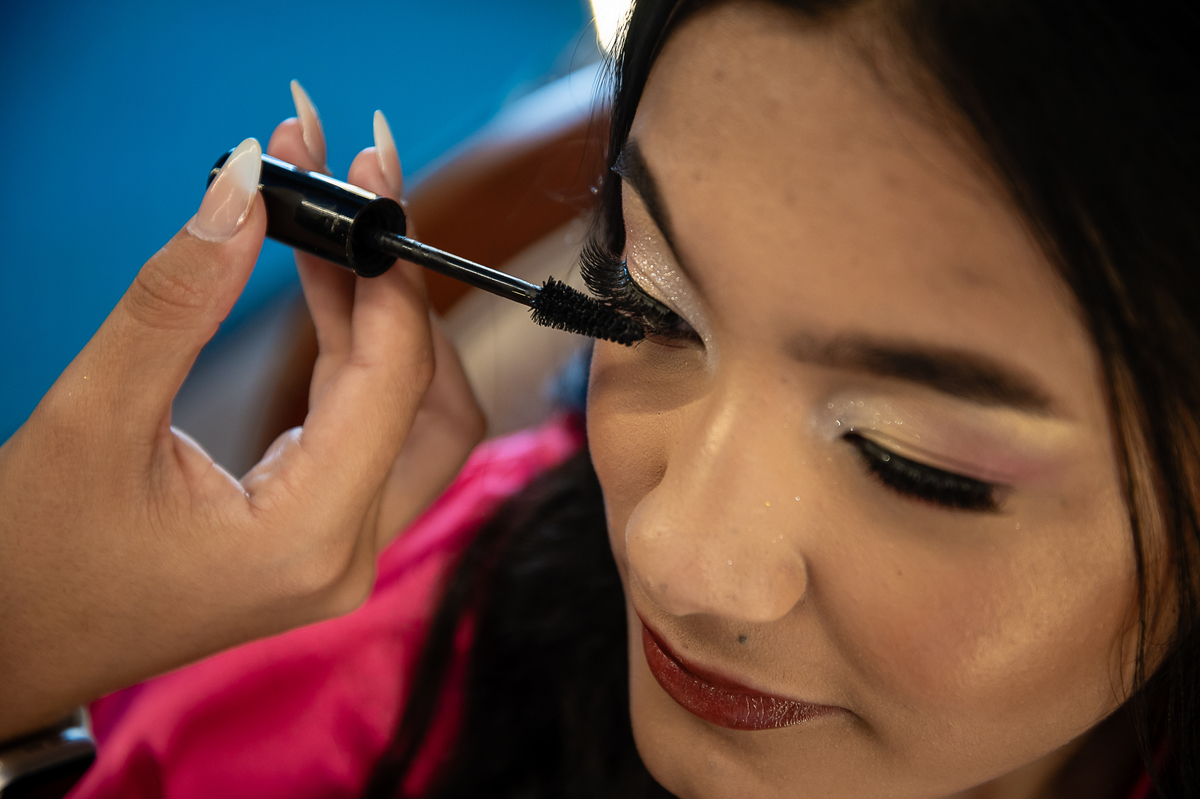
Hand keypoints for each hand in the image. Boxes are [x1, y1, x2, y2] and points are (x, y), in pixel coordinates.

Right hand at [0, 83, 483, 739]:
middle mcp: (349, 554)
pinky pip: (373, 435)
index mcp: (308, 536)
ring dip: (382, 320)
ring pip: (413, 416)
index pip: (394, 377)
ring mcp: (343, 553)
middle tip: (359, 195)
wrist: (6, 651)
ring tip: (332, 232)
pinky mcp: (322, 538)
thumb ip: (179, 298)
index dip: (387, 270)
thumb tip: (248, 185)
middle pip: (432, 399)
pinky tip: (325, 291)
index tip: (366, 181)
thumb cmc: (32, 562)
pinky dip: (356, 359)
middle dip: (400, 289)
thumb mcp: (92, 417)